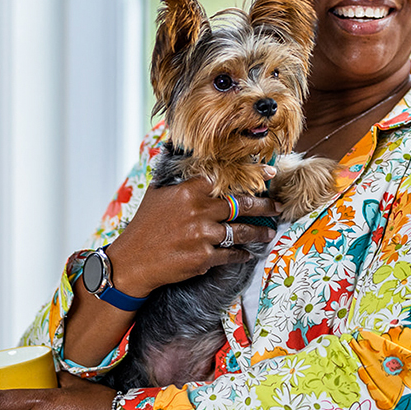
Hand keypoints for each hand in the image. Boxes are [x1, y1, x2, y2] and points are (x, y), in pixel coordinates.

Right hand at [105, 171, 281, 296]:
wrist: (132, 261)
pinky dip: (242, 254)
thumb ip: (177, 176)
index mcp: (188, 191)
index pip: (227, 178)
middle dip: (264, 206)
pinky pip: (231, 253)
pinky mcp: (203, 257)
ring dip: (259, 232)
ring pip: (241, 231)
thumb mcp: (158, 194)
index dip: (251, 175)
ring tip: (270, 232)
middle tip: (278, 207)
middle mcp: (198, 210)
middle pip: (241, 205)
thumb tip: (180, 148)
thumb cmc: (145, 226)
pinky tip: (249, 253)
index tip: (270, 174)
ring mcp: (202, 234)